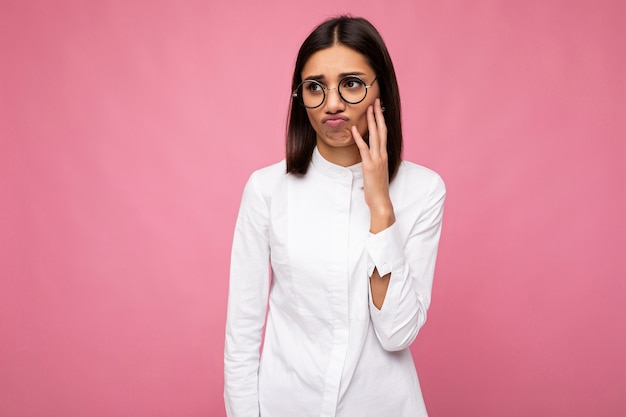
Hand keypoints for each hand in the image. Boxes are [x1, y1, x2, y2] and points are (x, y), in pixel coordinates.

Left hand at [351, 98, 394, 232]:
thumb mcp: (377, 171)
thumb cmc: (378, 188)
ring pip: (375, 136)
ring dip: (371, 122)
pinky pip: (364, 148)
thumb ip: (374, 161)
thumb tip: (369, 155)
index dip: (381, 120)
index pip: (384, 133)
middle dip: (378, 115)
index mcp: (384, 155)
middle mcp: (382, 154)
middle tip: (375, 101)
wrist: (381, 200)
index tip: (378, 108)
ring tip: (368, 109)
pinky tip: (355, 128)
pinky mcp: (369, 165)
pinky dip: (359, 138)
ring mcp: (376, 159)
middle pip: (381, 130)